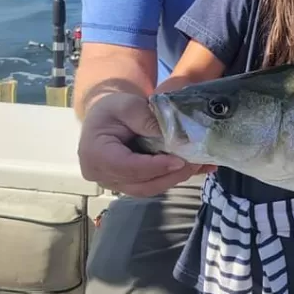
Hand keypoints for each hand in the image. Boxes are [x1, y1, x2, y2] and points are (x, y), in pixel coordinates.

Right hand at [77, 92, 213, 196]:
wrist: (104, 118)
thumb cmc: (112, 109)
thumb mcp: (126, 104)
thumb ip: (145, 118)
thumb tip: (172, 135)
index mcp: (95, 154)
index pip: (126, 166)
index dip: (154, 167)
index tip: (179, 161)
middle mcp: (102, 175)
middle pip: (141, 184)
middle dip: (171, 175)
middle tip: (196, 163)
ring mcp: (115, 184)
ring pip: (149, 188)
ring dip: (175, 178)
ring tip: (198, 165)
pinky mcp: (128, 185)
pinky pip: (152, 186)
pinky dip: (172, 178)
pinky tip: (192, 168)